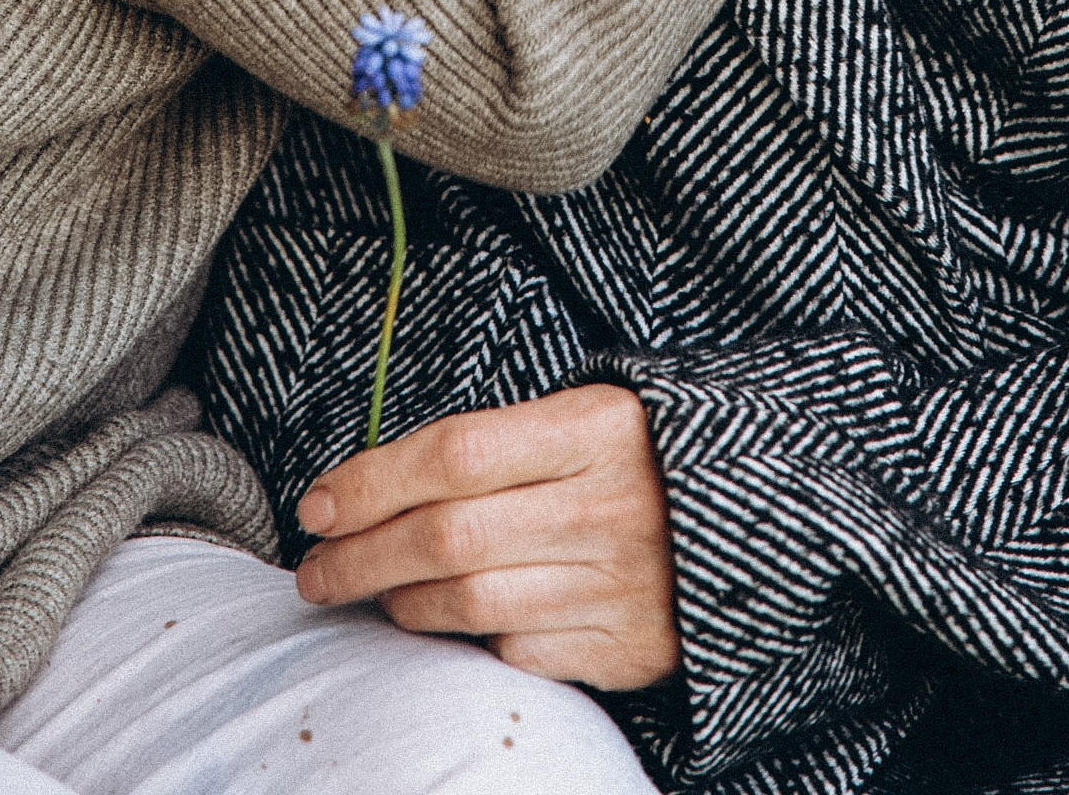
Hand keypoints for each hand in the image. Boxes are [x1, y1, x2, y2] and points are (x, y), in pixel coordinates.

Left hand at [295, 384, 679, 691]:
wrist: (753, 518)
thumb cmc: (637, 459)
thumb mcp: (582, 417)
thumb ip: (492, 445)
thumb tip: (365, 487)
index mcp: (595, 428)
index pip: (454, 452)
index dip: (372, 481)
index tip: (317, 506)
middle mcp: (610, 506)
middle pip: (448, 536)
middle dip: (361, 558)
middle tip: (315, 572)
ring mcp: (622, 585)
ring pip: (470, 603)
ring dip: (402, 603)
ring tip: (378, 593)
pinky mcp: (631, 650)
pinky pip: (519, 651)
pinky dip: (476, 639)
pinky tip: (456, 621)